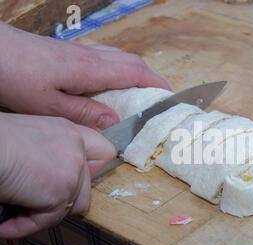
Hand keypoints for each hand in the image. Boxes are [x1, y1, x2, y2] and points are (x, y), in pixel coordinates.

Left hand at [0, 22, 169, 129]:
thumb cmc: (13, 77)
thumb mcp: (49, 105)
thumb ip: (85, 112)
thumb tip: (117, 120)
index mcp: (90, 70)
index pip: (134, 73)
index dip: (156, 84)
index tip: (170, 97)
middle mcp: (89, 56)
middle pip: (131, 61)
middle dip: (150, 77)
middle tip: (158, 97)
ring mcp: (78, 51)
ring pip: (118, 56)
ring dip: (135, 71)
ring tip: (140, 90)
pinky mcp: (68, 52)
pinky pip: (104, 56)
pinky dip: (118, 67)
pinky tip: (110, 81)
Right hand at [0, 113, 115, 238]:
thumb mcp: (27, 139)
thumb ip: (47, 155)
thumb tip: (43, 181)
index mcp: (67, 131)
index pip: (102, 151)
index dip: (90, 169)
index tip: (66, 181)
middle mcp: (76, 146)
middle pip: (88, 186)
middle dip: (63, 199)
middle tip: (34, 204)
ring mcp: (73, 168)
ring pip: (72, 206)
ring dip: (44, 214)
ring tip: (15, 214)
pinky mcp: (61, 191)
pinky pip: (48, 220)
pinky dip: (24, 226)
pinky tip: (4, 224)